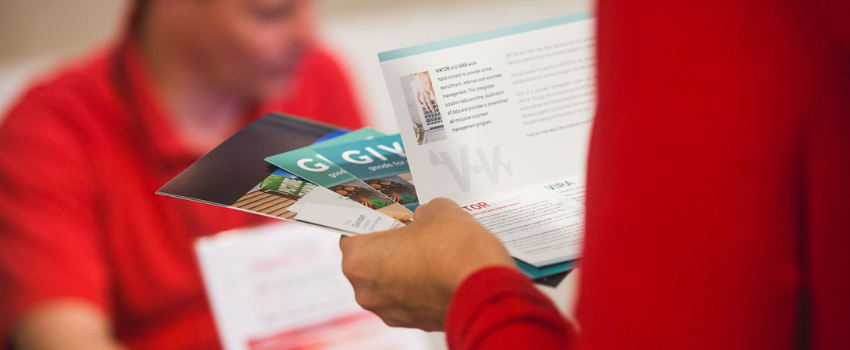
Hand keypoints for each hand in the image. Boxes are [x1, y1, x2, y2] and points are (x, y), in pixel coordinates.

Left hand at [339, 198, 516, 330]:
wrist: (483, 284)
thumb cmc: (453, 248)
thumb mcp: (436, 209)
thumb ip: (422, 213)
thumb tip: (425, 217)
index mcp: (359, 259)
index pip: (352, 235)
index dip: (372, 224)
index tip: (386, 219)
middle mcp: (368, 291)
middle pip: (370, 263)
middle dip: (389, 249)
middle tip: (411, 234)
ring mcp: (390, 312)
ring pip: (390, 285)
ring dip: (405, 271)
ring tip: (431, 253)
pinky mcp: (415, 324)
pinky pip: (410, 300)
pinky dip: (421, 289)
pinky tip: (440, 273)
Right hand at [413, 72, 436, 110]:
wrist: (418, 73)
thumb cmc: (425, 74)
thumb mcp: (432, 78)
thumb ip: (435, 82)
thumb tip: (440, 84)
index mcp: (429, 88)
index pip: (433, 95)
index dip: (436, 100)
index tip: (438, 104)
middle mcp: (425, 91)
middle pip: (428, 100)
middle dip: (431, 106)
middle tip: (433, 110)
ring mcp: (421, 91)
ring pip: (423, 100)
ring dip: (426, 105)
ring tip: (428, 109)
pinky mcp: (418, 90)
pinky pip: (418, 96)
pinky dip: (419, 100)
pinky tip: (420, 103)